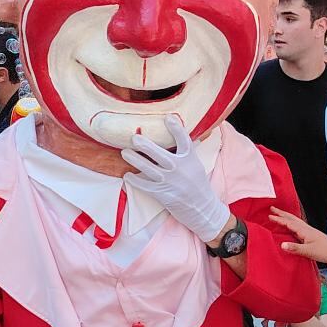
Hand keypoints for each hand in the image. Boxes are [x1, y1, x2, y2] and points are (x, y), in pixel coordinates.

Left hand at [123, 116, 230, 241]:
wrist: (202, 209)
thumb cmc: (198, 184)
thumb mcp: (196, 164)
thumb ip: (187, 150)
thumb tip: (183, 130)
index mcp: (190, 159)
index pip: (184, 141)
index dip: (177, 129)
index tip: (168, 118)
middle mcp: (180, 170)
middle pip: (161, 155)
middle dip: (146, 146)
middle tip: (134, 137)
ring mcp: (171, 183)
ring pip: (150, 170)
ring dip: (136, 161)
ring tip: (124, 152)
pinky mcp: (163, 194)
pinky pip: (145, 186)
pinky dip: (135, 181)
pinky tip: (127, 175)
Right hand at [269, 206, 326, 268]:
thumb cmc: (325, 252)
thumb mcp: (308, 251)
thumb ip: (295, 248)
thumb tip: (282, 244)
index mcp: (305, 231)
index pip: (289, 223)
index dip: (279, 219)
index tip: (269, 215)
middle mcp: (307, 229)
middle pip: (292, 219)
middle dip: (282, 214)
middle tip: (272, 208)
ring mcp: (310, 232)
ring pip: (296, 222)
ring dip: (287, 218)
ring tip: (280, 215)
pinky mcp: (312, 237)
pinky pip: (299, 228)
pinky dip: (292, 225)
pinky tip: (291, 228)